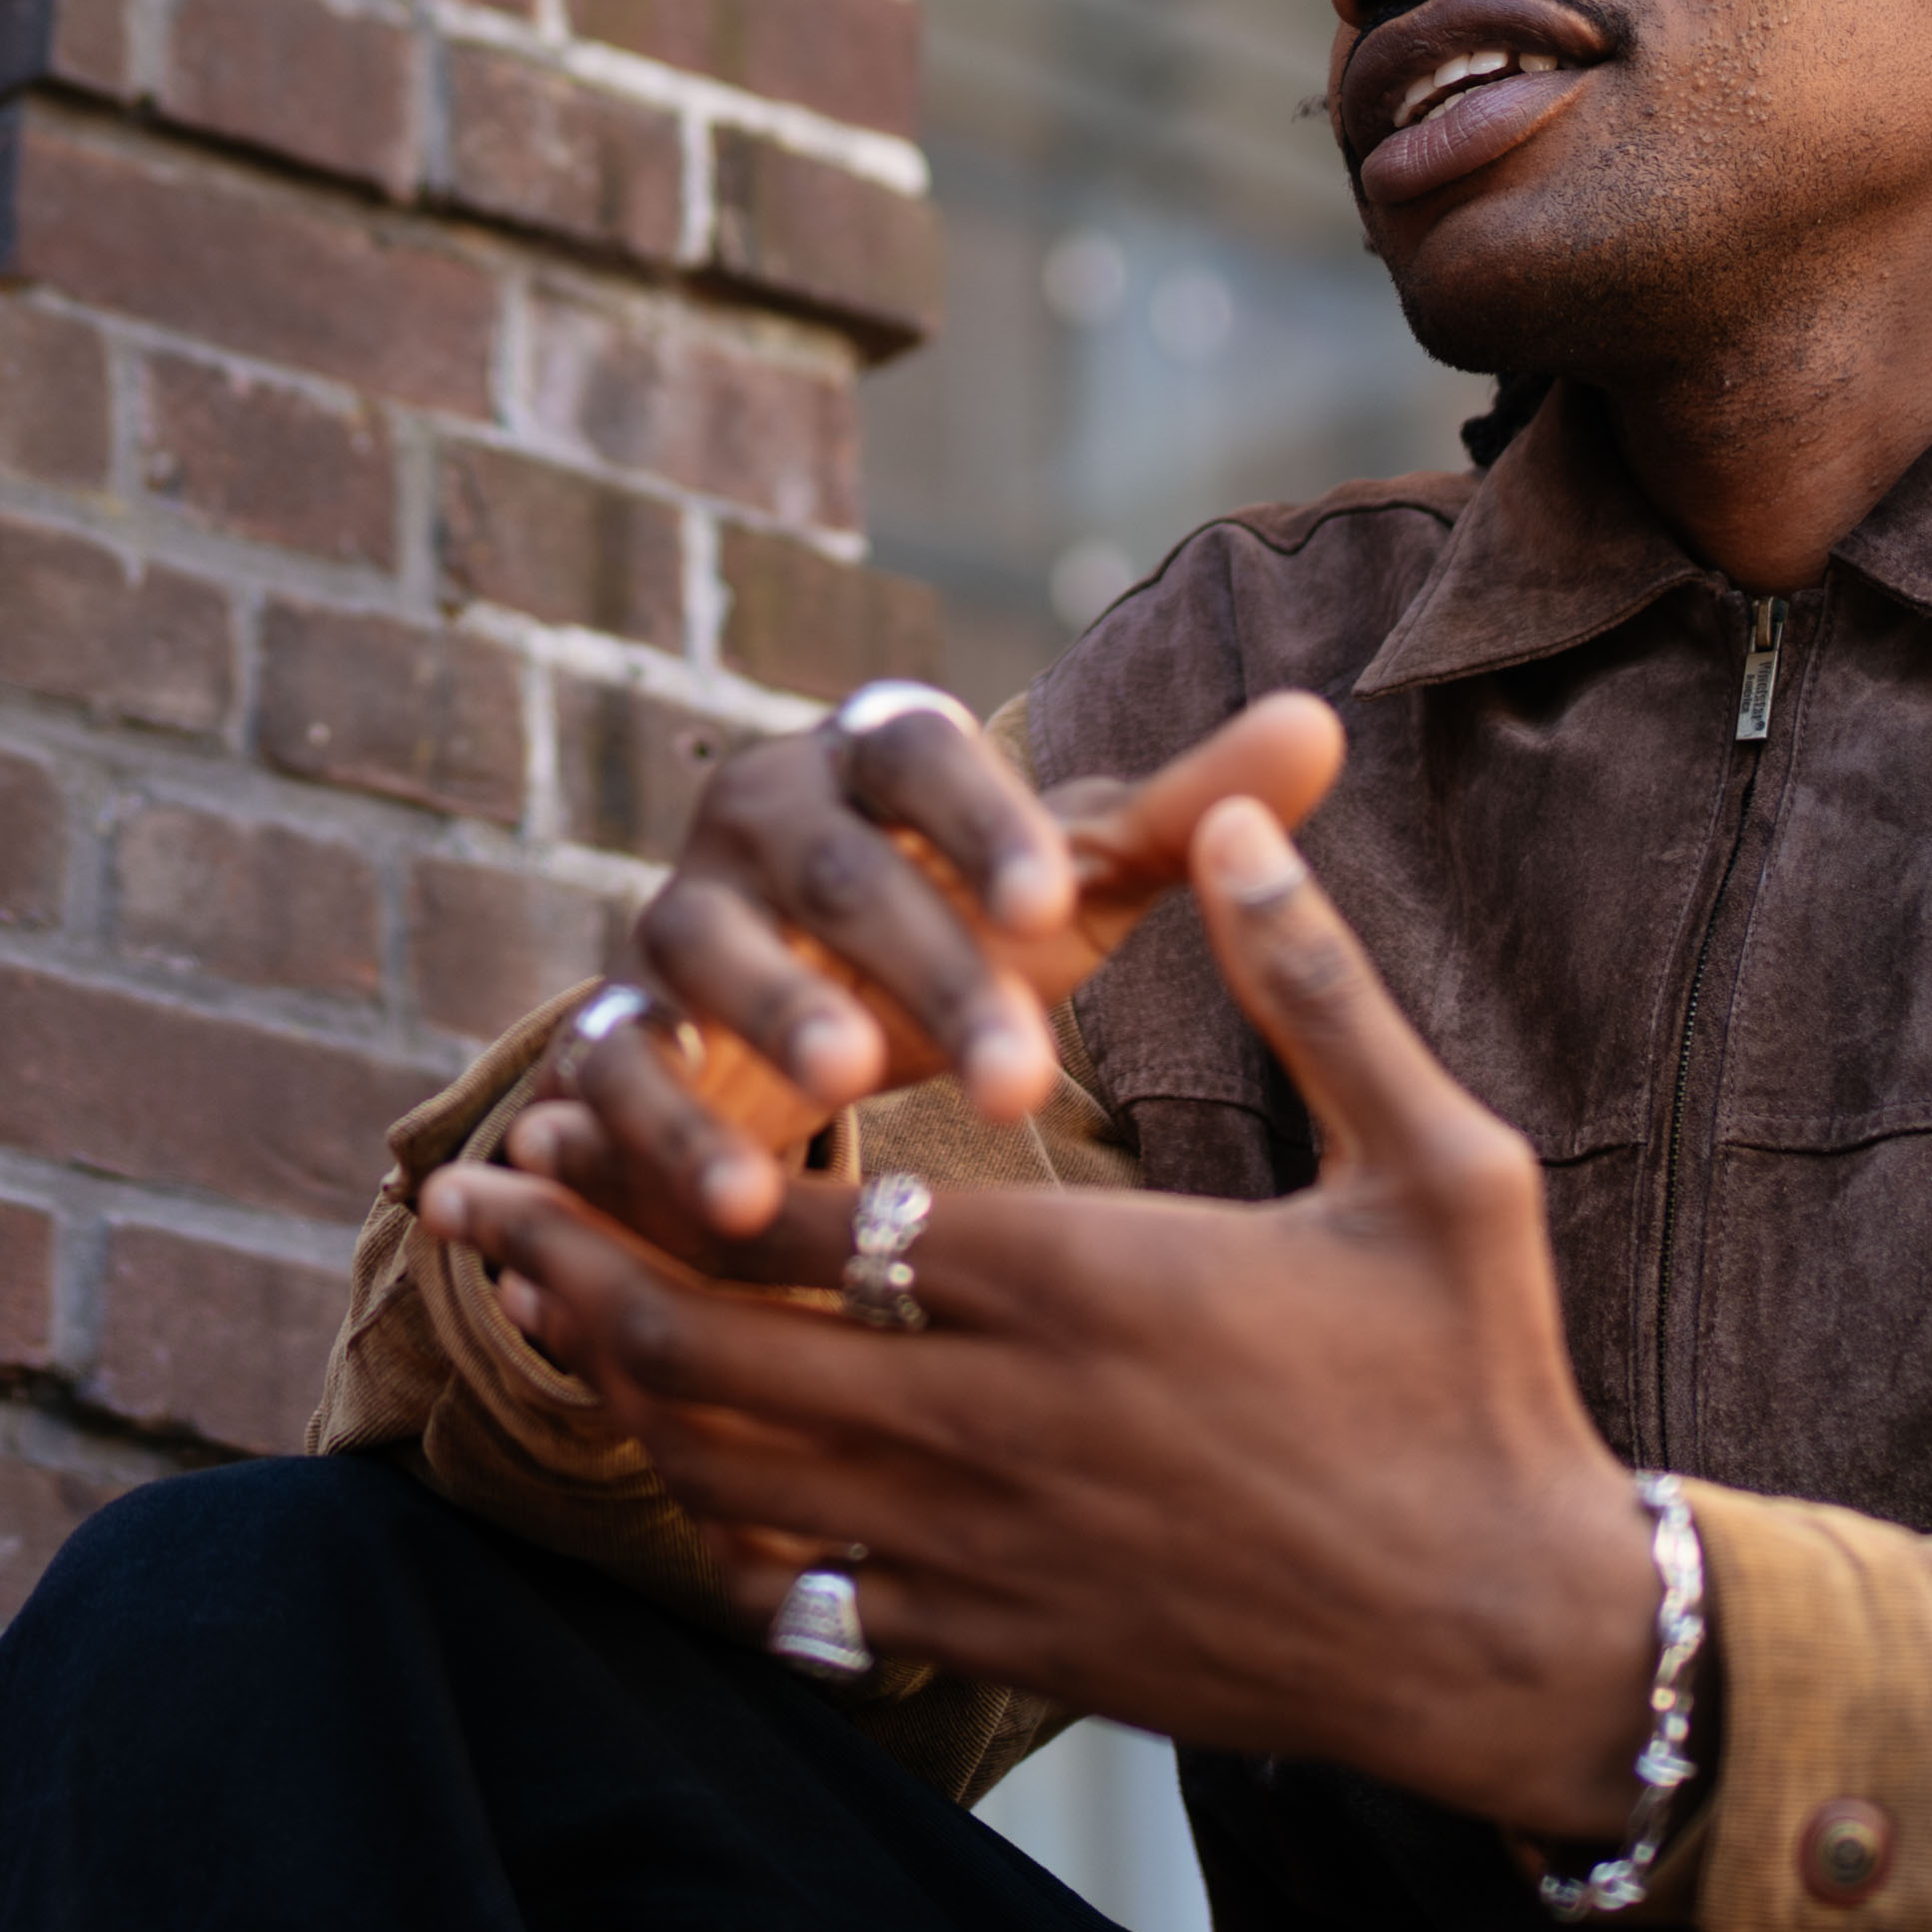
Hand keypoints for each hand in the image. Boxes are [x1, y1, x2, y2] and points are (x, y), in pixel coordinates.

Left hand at [423, 796, 1665, 1837]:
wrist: (1513, 1639)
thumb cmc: (1479, 1384)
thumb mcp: (1437, 1158)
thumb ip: (1314, 985)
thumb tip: (1241, 813)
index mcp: (1076, 1287)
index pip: (795, 1225)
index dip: (649, 1169)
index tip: (553, 1110)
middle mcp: (997, 1425)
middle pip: (707, 1356)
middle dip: (566, 1273)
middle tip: (468, 1208)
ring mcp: (990, 1552)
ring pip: (731, 1480)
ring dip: (615, 1391)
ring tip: (531, 1317)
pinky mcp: (1010, 1642)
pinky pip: (807, 1603)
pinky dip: (721, 1536)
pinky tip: (686, 1485)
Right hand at [506, 684, 1353, 1257]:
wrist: (795, 1008)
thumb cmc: (962, 925)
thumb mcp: (1064, 885)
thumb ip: (1178, 816)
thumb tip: (1320, 723)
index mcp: (871, 753)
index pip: (921, 748)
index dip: (981, 819)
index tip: (1054, 903)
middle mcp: (759, 815)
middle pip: (835, 871)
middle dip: (921, 968)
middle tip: (1019, 1077)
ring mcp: (673, 916)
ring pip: (702, 950)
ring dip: (768, 1022)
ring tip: (845, 1096)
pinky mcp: (610, 1027)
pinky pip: (611, 1066)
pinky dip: (654, 1131)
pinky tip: (724, 1208)